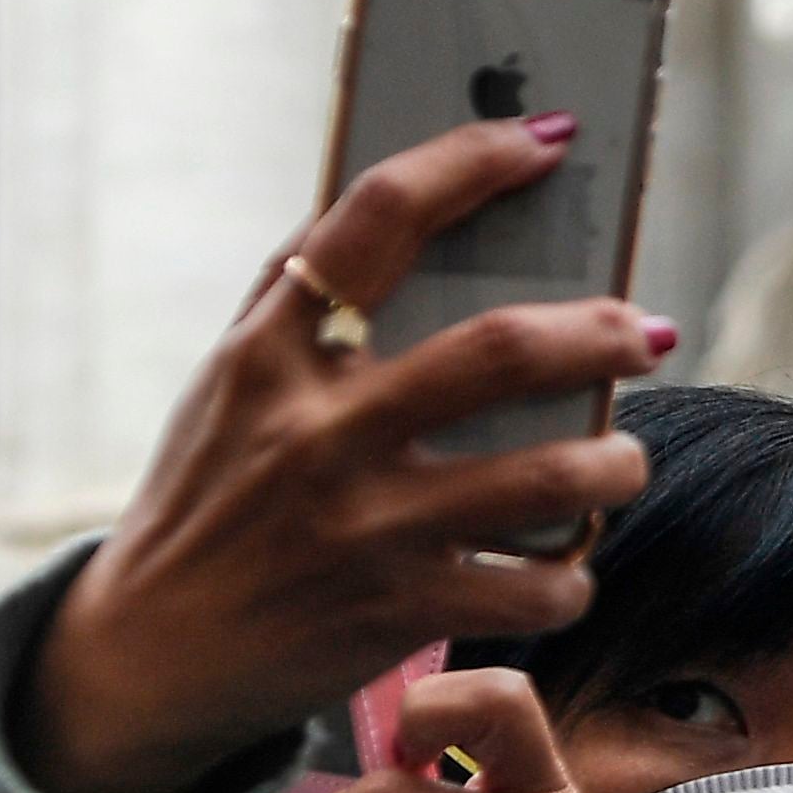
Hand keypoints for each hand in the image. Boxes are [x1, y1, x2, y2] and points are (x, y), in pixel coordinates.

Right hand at [15, 120, 673, 792]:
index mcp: (273, 352)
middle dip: (601, 332)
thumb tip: (405, 198)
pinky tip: (565, 562)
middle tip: (645, 330)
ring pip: (547, 477)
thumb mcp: (227, 383)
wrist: (147, 655)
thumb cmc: (205, 497)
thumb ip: (299, 296)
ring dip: (614, 462)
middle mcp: (321, 431)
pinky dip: (571, 575)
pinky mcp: (398, 613)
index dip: (475, 159)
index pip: (380, 215)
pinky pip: (533, 587)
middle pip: (502, 351)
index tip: (551, 138)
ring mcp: (364, 527)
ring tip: (623, 457)